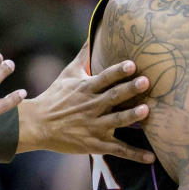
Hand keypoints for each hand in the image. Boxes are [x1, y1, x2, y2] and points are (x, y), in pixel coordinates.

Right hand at [17, 50, 153, 161]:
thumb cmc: (56, 96)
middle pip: (113, 97)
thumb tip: (92, 33)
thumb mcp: (68, 73)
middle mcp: (91, 106)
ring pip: (116, 121)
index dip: (117, 71)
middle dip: (129, 89)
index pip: (104, 78)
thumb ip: (84, 54)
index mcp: (86, 88)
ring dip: (131, 116)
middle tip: (146, 82)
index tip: (132, 64)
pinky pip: (118, 149)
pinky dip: (134, 154)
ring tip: (147, 111)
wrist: (38, 124)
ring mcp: (94, 126)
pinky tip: (151, 157)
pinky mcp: (96, 144)